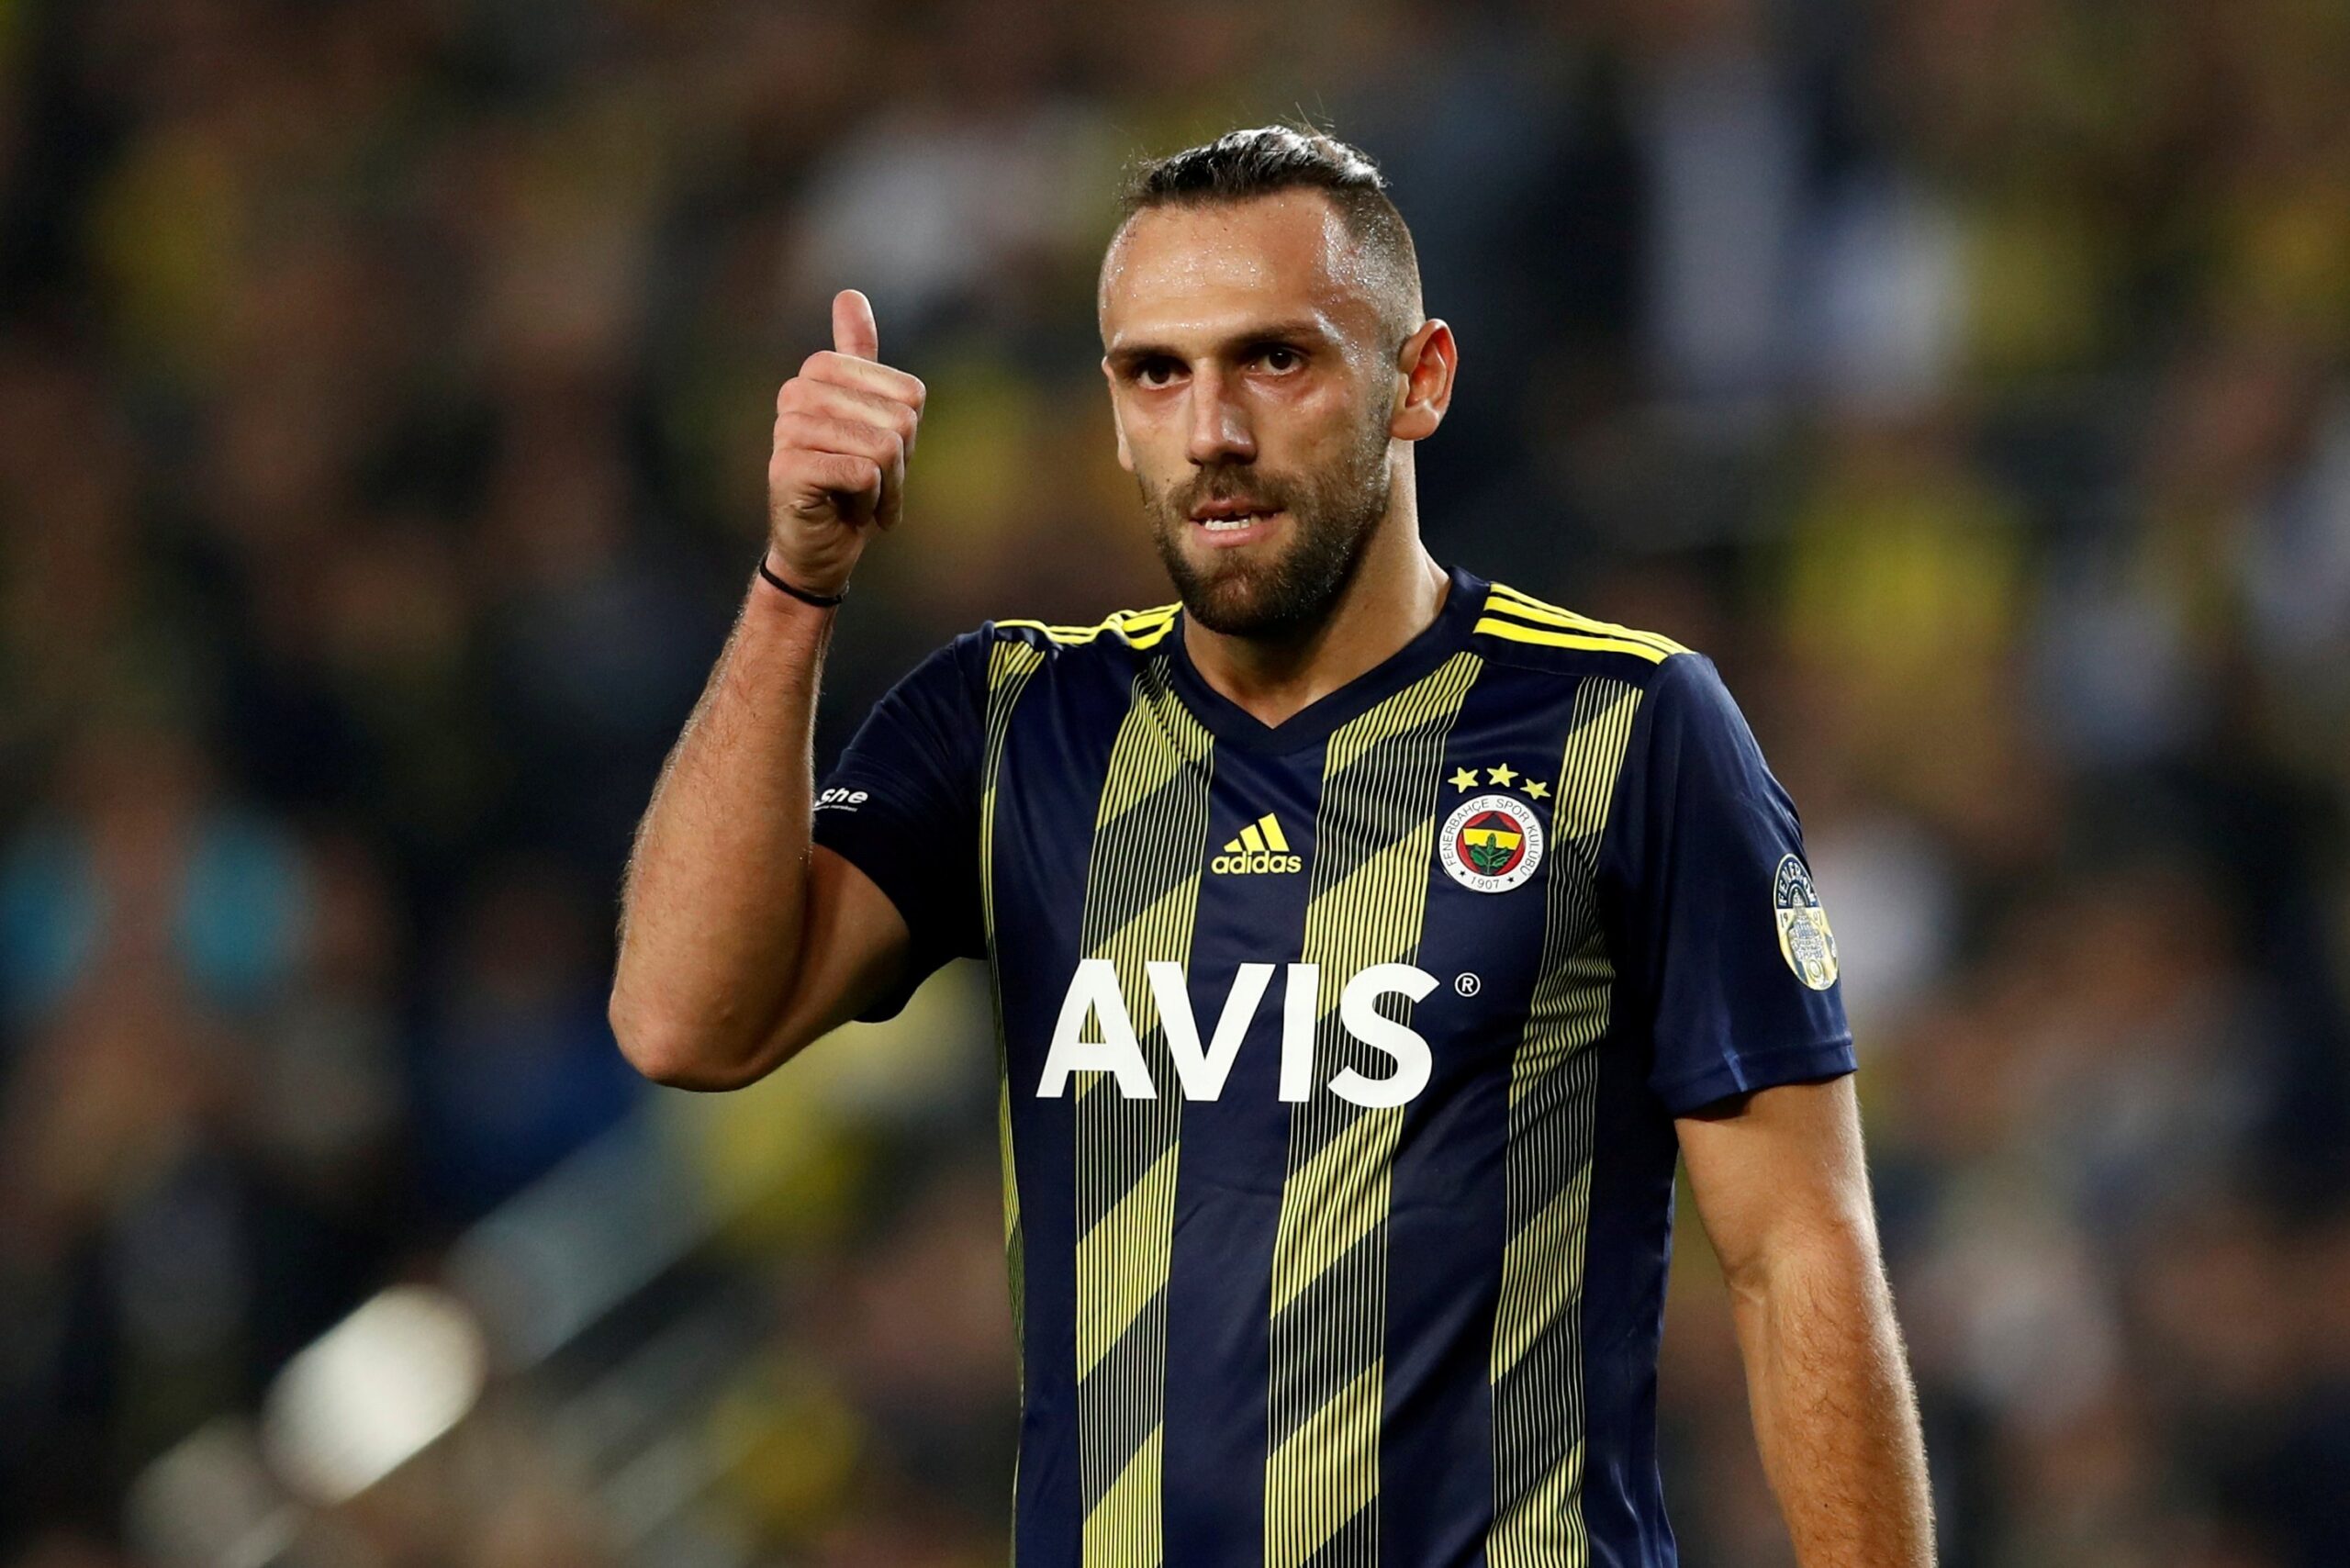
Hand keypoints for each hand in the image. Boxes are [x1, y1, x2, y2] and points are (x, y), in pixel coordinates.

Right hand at [765, 289, 924, 595]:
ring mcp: (787, 428)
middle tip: (872, 485)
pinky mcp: (786, 467)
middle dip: (900, 465)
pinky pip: (863, 475)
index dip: (909, 434)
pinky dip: (868, 504)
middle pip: (899, 421)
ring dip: (886, 490)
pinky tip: (846, 512)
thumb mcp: (870, 417)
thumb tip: (848, 294)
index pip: (909, 394)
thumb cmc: (849, 483)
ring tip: (860, 500)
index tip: (883, 457)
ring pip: (883, 449)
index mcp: (820, 372)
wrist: (819, 546)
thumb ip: (859, 356)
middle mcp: (796, 392)